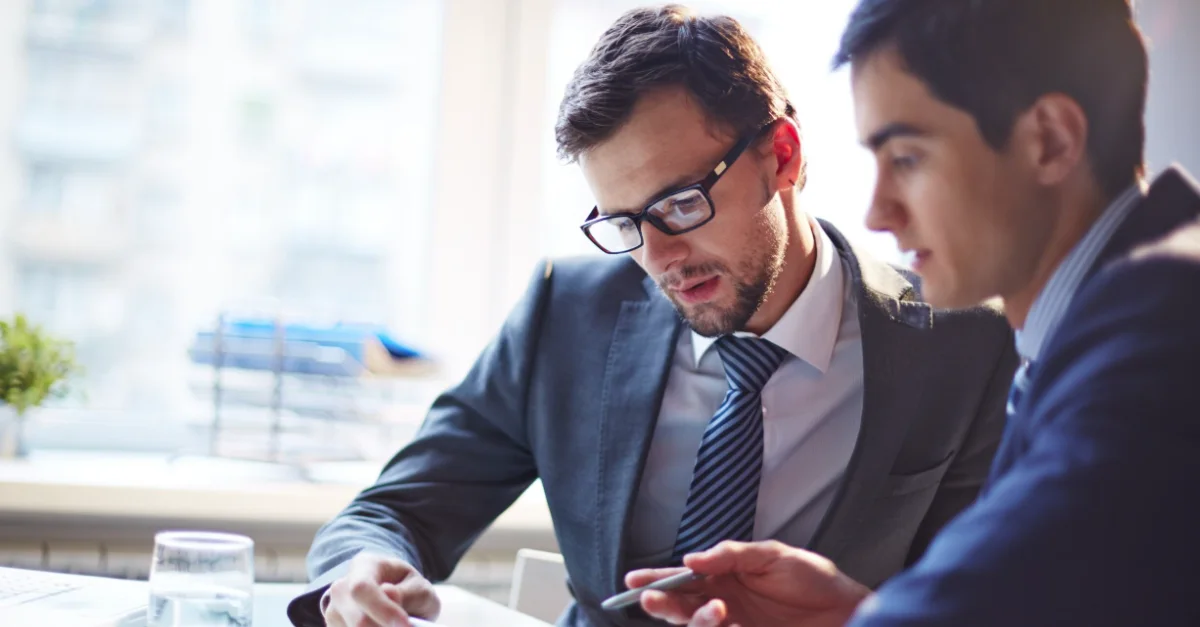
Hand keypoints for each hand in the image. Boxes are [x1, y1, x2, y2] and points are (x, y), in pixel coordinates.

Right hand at [322, 552, 440, 626]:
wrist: (399, 601)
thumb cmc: (410, 592)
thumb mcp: (419, 589)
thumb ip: (408, 592)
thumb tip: (388, 593)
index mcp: (364, 565)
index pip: (362, 587)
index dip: (384, 610)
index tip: (406, 625)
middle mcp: (341, 587)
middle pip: (357, 619)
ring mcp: (333, 611)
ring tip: (394, 625)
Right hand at [627, 541, 870, 626]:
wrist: (847, 610)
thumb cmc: (813, 579)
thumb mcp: (774, 555)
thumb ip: (732, 555)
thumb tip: (691, 559)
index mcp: (725, 578)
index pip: (683, 579)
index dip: (656, 580)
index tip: (634, 581)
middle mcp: (724, 603)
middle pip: (681, 607)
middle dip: (662, 603)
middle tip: (652, 599)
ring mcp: (735, 625)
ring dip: (695, 619)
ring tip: (717, 609)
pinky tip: (726, 622)